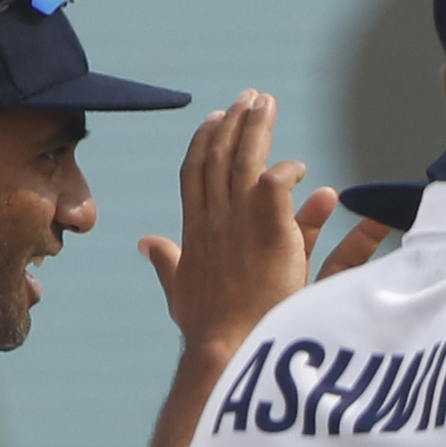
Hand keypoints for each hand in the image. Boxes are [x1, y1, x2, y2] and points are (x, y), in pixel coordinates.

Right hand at [138, 92, 341, 360]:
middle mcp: (210, 218)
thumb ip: (167, 262)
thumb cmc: (206, 330)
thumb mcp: (180, 291)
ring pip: (244, 160)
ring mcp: (236, 220)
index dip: (204, 143)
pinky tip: (298, 167)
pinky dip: (287, 171)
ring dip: (256, 128)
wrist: (227, 348)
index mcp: (192, 230)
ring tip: (267, 102)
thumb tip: (147, 244)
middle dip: (232, 124)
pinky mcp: (266, 228)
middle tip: (247, 98)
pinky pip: (277, 183)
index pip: (194, 173)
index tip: (214, 119)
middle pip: (218, 157)